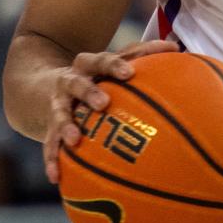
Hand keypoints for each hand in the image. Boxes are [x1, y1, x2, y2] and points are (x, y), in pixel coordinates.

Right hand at [44, 39, 178, 184]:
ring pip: (59, 114)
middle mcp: (70, 82)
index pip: (102, 61)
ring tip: (75, 141)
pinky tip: (56, 176)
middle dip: (89, 93)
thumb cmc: (98, 73)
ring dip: (66, 126)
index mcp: (89, 65)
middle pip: (77, 84)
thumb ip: (144, 53)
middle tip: (104, 103)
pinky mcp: (48, 126)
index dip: (114, 65)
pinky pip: (49, 144)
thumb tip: (175, 46)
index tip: (129, 73)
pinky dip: (51, 160)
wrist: (48, 83)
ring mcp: (58, 104)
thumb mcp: (116, 61)